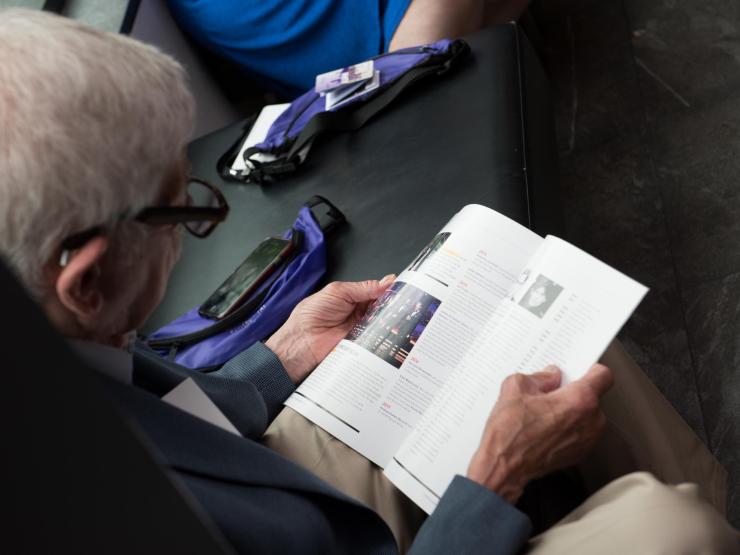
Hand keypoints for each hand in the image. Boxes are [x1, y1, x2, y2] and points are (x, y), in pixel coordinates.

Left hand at [265, 275, 394, 382]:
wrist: (302, 341)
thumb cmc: (313, 314)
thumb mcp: (339, 292)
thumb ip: (364, 288)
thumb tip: (388, 281)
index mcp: (354, 296)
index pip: (378, 291)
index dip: (391, 289)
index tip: (406, 288)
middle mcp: (360, 312)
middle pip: (383, 308)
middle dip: (394, 305)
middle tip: (408, 302)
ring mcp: (362, 329)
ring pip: (384, 323)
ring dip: (391, 320)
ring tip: (404, 315)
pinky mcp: (363, 345)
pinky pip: (378, 340)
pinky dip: (385, 336)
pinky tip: (394, 331)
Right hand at [467, 364, 612, 503]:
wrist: (504, 468)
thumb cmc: (510, 433)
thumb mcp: (515, 388)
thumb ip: (538, 376)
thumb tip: (550, 377)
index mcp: (580, 400)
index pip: (603, 375)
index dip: (590, 369)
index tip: (580, 369)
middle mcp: (591, 421)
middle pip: (592, 396)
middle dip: (573, 392)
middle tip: (549, 392)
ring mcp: (587, 441)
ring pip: (586, 415)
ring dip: (570, 411)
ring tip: (542, 413)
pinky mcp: (579, 455)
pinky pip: (580, 432)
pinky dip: (567, 428)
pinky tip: (543, 428)